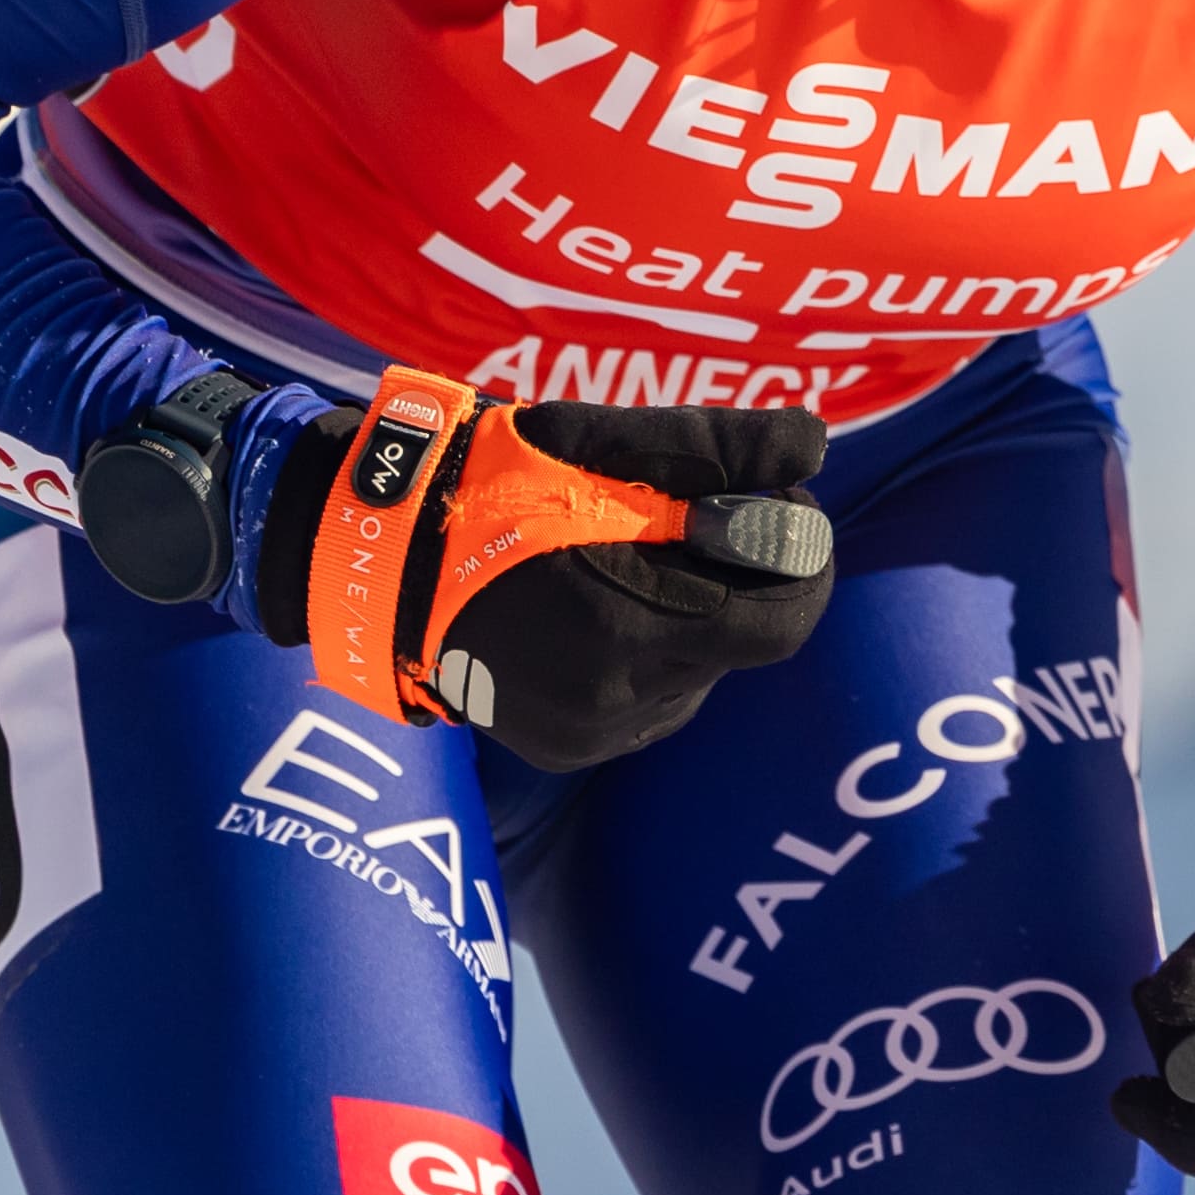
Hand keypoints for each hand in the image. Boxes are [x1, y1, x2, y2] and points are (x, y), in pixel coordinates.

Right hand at [251, 381, 832, 773]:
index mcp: (635, 628)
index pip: (785, 622)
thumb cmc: (496, 482)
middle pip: (744, 647)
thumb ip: (717, 450)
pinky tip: (602, 607)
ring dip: (697, 620)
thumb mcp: (605, 445)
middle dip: (742, 582)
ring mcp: (590, 734)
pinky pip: (650, 703)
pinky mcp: (565, 749)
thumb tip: (815, 445)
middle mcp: (619, 702)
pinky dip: (652, 655)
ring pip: (699, 676)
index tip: (780, 506)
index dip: (801, 561)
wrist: (379, 558)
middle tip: (702, 519)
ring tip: (632, 559)